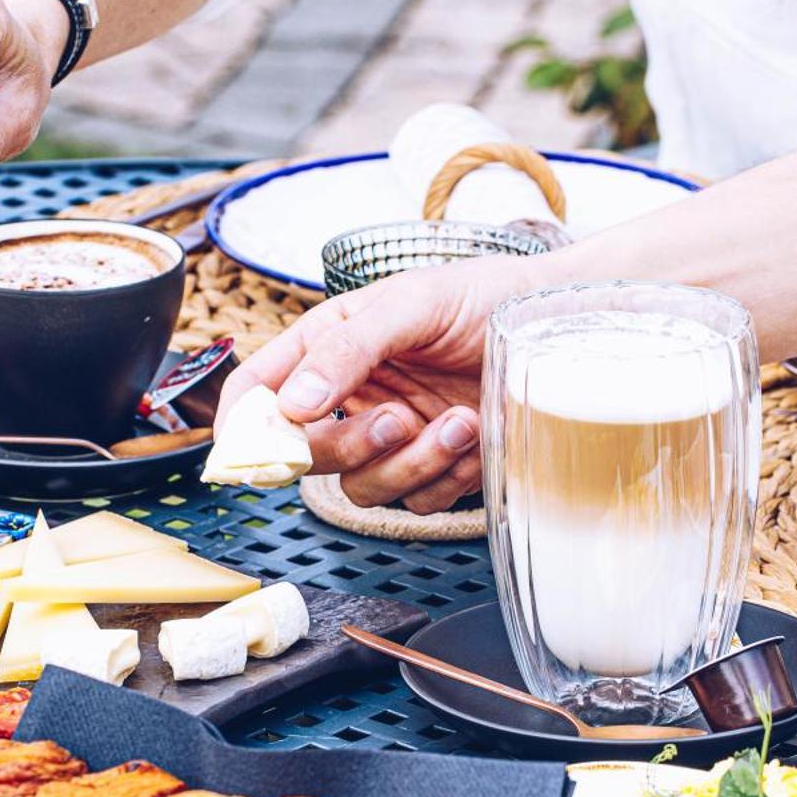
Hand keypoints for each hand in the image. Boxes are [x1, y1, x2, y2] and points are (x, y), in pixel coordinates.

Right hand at [218, 255, 550, 513]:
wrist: (555, 320)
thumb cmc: (482, 295)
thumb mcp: (411, 302)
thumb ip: (348, 349)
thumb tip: (293, 402)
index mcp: (324, 349)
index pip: (255, 393)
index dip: (242, 427)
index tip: (255, 448)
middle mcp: (348, 397)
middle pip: (303, 455)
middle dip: (346, 446)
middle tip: (394, 419)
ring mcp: (389, 436)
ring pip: (361, 486)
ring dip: (409, 463)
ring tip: (458, 420)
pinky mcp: (433, 466)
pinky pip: (416, 500)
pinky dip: (445, 476)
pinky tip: (476, 432)